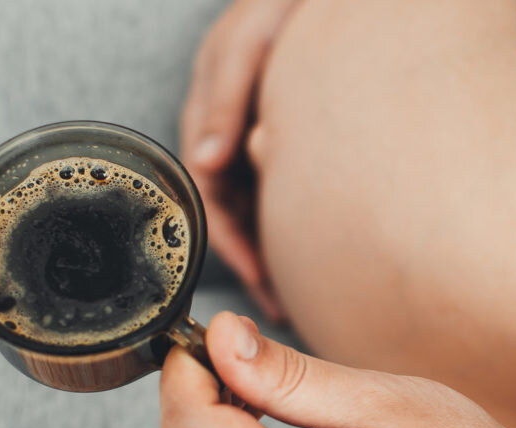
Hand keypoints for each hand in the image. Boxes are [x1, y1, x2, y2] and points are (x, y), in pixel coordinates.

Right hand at [180, 0, 301, 323]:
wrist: (310, 0)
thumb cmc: (277, 8)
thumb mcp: (246, 45)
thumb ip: (224, 99)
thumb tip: (204, 163)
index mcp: (207, 122)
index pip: (209, 199)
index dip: (232, 244)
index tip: (260, 278)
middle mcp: (226, 141)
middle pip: (232, 219)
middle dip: (253, 265)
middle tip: (280, 308)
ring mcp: (251, 145)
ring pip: (256, 213)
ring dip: (272, 255)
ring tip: (294, 298)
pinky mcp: (276, 146)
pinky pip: (277, 197)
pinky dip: (290, 229)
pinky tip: (309, 256)